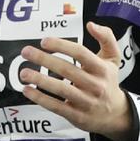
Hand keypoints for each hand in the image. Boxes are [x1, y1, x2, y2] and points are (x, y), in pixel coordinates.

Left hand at [20, 22, 133, 140]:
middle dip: (44, 59)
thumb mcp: (113, 58)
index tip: (44, 41)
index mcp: (102, 69)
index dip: (61, 45)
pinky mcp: (77, 115)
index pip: (81, 53)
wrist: (116, 114)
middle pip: (67, 69)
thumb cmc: (108, 81)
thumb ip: (106, 37)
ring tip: (24, 73)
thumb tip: (91, 24)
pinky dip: (40, 98)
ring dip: (40, 80)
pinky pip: (56, 106)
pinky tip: (27, 90)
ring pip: (61, 89)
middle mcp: (95, 85)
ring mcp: (86, 102)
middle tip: (26, 52)